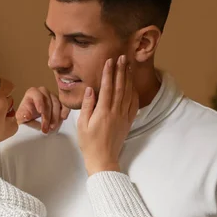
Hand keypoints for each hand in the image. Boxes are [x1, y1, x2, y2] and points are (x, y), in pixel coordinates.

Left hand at [16, 86, 69, 133]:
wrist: (31, 118)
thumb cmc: (25, 116)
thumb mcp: (20, 116)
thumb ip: (22, 115)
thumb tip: (27, 115)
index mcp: (32, 92)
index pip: (36, 94)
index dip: (39, 102)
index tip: (40, 112)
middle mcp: (43, 92)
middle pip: (48, 101)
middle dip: (47, 116)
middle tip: (45, 128)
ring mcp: (52, 96)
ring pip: (57, 104)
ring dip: (55, 117)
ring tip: (52, 128)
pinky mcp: (60, 101)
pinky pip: (65, 104)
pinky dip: (65, 110)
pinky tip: (63, 118)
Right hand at [77, 55, 137, 175]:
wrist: (103, 159)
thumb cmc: (89, 143)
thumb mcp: (82, 125)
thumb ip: (87, 106)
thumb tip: (90, 89)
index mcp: (102, 112)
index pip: (106, 87)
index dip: (108, 73)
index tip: (110, 61)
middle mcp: (115, 112)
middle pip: (119, 87)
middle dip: (121, 71)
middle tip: (123, 57)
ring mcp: (123, 117)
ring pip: (128, 94)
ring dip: (128, 79)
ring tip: (129, 66)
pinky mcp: (128, 122)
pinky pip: (133, 105)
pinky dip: (134, 93)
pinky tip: (133, 85)